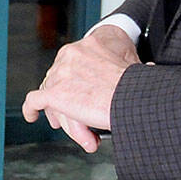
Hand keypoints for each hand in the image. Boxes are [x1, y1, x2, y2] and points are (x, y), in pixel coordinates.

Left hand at [22, 24, 140, 152]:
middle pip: (61, 80)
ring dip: (66, 116)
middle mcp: (69, 55)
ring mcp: (60, 73)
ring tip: (83, 134)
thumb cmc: (134, 84)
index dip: (77, 82)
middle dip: (70, 100)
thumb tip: (149, 68)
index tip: (83, 93)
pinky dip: (31, 109)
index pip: (73, 64)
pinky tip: (31, 116)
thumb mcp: (132, 64)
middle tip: (81, 115)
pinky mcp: (54, 93)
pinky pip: (34, 101)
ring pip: (54, 95)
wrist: (129, 96)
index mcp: (88, 45)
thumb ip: (129, 64)